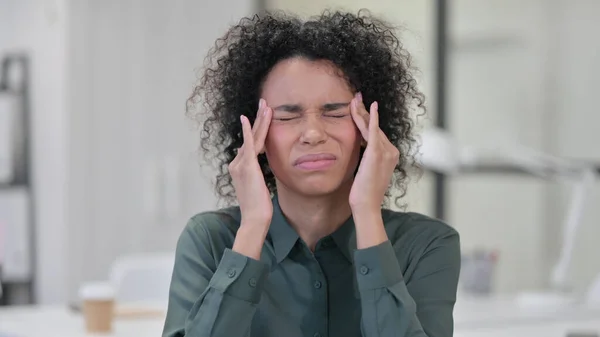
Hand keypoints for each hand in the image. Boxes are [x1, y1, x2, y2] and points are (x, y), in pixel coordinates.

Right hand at [229, 99, 273, 225]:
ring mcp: (240, 165)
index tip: (264, 116)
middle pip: (250, 137)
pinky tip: (247, 119)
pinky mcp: (247, 167)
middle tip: (264, 102)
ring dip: (259, 120)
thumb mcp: (258, 186)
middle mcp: (237, 164)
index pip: (250, 143)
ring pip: (251, 137)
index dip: (257, 128)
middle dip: (258, 119)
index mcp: (239, 168)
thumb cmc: (258, 207)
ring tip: (266, 105)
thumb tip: (258, 168)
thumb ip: (256, 174)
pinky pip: (248, 145)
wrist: (255, 219)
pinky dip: (248, 131)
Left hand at [349, 93, 398, 211]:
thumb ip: (366, 158)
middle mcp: (391, 152)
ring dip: (362, 112)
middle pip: (375, 127)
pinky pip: (374, 132)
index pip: (376, 133)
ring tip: (354, 99)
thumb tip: (359, 149)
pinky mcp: (377, 154)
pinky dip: (372, 118)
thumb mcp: (366, 171)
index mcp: (390, 155)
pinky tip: (371, 106)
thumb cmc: (364, 192)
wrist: (367, 205)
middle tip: (356, 97)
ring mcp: (386, 152)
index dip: (367, 119)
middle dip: (364, 111)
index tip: (358, 108)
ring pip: (372, 127)